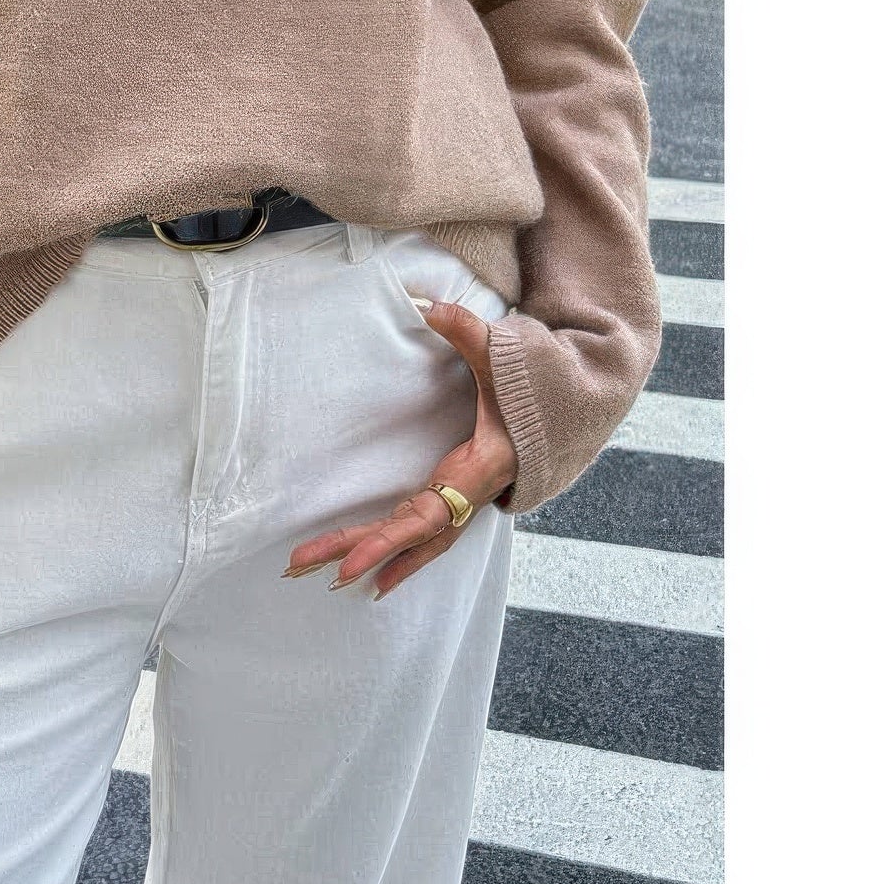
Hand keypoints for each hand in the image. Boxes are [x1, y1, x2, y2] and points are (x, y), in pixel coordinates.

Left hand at [280, 296, 518, 600]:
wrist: (578, 402)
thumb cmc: (539, 383)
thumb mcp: (505, 356)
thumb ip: (469, 333)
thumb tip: (431, 306)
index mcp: (481, 470)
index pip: (426, 516)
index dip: (387, 542)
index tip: (349, 564)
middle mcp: (472, 494)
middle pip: (411, 536)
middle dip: (361, 552)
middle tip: (305, 570)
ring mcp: (466, 497)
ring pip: (416, 539)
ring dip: (372, 556)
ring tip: (324, 575)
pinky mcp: (459, 492)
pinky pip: (425, 530)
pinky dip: (397, 552)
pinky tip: (372, 577)